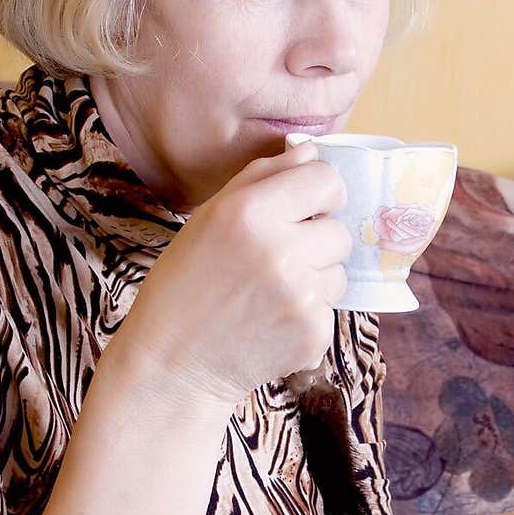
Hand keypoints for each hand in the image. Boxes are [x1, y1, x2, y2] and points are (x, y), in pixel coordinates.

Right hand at [111, 140, 352, 409]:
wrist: (174, 364)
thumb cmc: (186, 285)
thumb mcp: (209, 218)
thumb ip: (261, 177)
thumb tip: (310, 150)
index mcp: (250, 212)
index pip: (327, 179)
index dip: (319, 193)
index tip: (304, 209)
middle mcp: (280, 250)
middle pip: (339, 229)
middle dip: (314, 241)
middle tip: (274, 261)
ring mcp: (301, 295)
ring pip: (339, 271)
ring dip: (314, 279)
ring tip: (269, 293)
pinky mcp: (313, 332)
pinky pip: (331, 308)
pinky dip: (308, 315)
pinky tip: (272, 322)